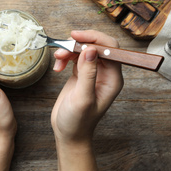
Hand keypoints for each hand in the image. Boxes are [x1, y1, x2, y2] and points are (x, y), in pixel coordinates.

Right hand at [52, 30, 123, 144]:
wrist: (69, 133)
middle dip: (79, 44)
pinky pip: (75, 57)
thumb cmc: (78, 122)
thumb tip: (90, 49)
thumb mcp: (82, 98)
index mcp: (113, 78)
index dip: (94, 39)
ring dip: (69, 50)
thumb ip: (88, 73)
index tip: (76, 37)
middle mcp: (106, 73)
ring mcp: (93, 72)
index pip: (110, 48)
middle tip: (63, 47)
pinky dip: (65, 58)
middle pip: (96, 46)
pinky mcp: (81, 73)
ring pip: (84, 49)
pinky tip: (58, 67)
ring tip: (58, 59)